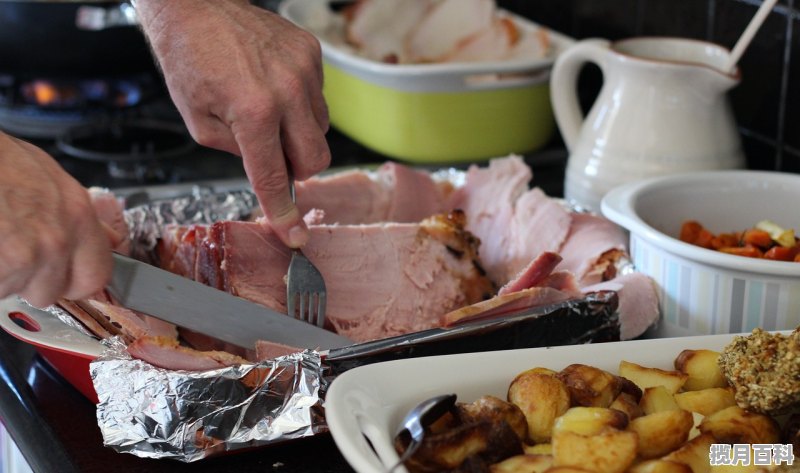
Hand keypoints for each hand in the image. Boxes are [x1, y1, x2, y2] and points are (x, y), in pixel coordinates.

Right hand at [0, 133, 112, 306]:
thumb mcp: (50, 176)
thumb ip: (82, 217)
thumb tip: (111, 240)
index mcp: (78, 216)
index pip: (95, 277)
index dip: (73, 280)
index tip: (60, 275)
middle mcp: (56, 241)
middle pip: (49, 291)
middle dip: (27, 279)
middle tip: (9, 249)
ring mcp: (23, 258)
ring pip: (11, 290)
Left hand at [137, 0, 330, 247]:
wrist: (196, 7)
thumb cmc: (189, 60)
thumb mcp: (199, 124)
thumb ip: (238, 154)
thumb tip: (268, 169)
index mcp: (254, 112)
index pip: (275, 177)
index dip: (284, 213)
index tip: (295, 236)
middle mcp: (288, 91)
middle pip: (316, 159)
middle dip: (297, 168)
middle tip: (272, 155)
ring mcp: (305, 70)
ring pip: (321, 129)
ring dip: (298, 133)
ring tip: (267, 110)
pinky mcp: (312, 54)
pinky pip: (318, 97)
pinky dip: (300, 104)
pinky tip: (274, 87)